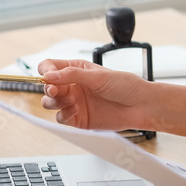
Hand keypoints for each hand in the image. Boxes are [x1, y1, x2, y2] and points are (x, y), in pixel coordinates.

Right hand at [39, 59, 185, 136]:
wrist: (141, 106)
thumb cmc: (126, 86)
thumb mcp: (99, 76)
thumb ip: (73, 75)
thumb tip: (49, 75)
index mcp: (76, 70)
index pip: (50, 67)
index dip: (45, 70)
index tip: (47, 75)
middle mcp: (73, 86)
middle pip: (47, 86)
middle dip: (47, 88)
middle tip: (55, 90)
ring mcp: (74, 102)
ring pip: (50, 102)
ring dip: (53, 101)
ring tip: (69, 100)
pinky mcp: (78, 118)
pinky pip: (61, 118)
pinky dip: (63, 115)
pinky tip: (75, 110)